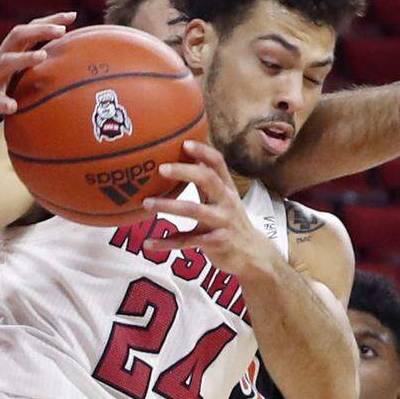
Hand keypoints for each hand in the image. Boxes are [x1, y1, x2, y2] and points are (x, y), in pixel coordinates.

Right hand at [0, 11, 76, 142]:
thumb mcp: (12, 78)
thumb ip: (30, 70)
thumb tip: (64, 68)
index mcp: (8, 55)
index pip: (29, 31)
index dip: (48, 21)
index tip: (72, 15)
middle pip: (17, 36)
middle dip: (39, 30)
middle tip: (62, 30)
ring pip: (5, 62)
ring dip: (24, 58)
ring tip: (42, 57)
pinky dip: (2, 102)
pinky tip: (13, 106)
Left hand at [142, 140, 273, 278]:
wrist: (252, 255)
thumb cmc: (231, 223)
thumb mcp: (224, 200)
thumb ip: (207, 182)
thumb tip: (187, 157)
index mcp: (226, 189)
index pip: (218, 163)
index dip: (203, 151)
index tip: (184, 143)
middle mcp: (226, 202)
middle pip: (207, 179)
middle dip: (184, 172)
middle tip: (161, 168)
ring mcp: (222, 222)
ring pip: (194, 210)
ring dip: (168, 206)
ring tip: (146, 203)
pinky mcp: (216, 243)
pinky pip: (188, 241)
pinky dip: (167, 242)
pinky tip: (149, 243)